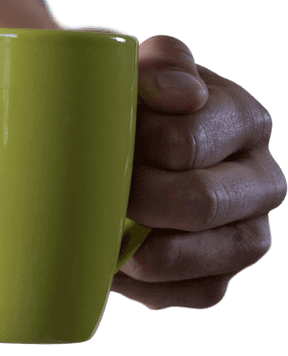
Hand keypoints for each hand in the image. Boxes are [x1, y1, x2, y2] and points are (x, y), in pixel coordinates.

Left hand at [112, 34, 285, 309]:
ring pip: (216, 255)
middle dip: (139, 200)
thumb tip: (182, 95)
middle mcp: (260, 177)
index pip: (186, 142)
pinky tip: (118, 267)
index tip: (99, 141)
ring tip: (105, 236)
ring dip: (150, 251)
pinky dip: (154, 286)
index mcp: (242, 118)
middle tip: (96, 193)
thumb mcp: (130, 65)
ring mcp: (247, 230)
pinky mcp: (222, 273)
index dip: (134, 149)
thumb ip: (159, 63)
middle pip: (203, 202)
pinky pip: (200, 292)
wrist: (97, 139)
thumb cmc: (116, 97)